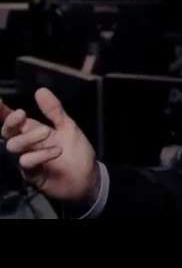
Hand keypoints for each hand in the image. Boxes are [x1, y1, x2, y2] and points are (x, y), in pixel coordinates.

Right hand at [1, 88, 99, 204]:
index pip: (14, 121)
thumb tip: (40, 90)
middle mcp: (27, 144)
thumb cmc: (75, 151)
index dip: (2, 112)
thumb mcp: (67, 126)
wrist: (87, 176)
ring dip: (28, 137)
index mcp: (33, 131)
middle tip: (21, 114)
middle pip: (8, 133)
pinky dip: (40, 155)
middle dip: (11, 123)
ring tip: (47, 132)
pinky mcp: (32, 174)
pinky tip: (56, 151)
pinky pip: (27, 163)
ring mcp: (28, 159)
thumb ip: (54, 110)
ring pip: (14, 147)